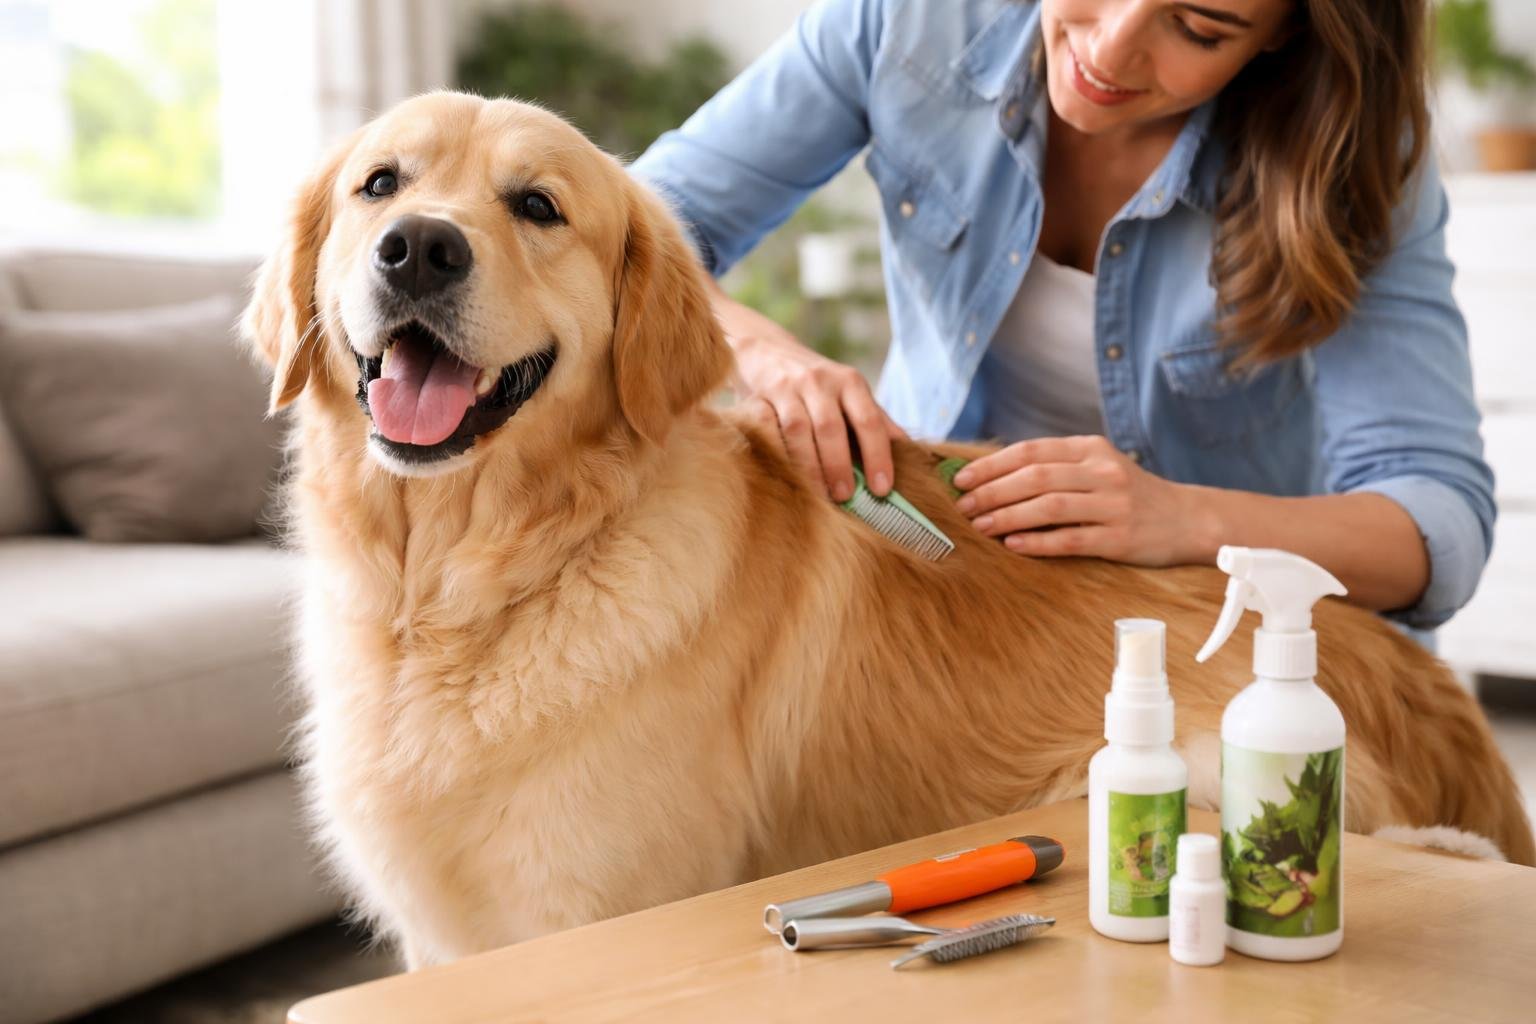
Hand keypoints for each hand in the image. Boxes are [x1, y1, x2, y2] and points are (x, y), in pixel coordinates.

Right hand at [714, 282, 906, 500]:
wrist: (767, 351)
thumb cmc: (818, 385)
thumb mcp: (850, 393)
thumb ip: (876, 420)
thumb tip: (910, 451)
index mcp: (850, 383)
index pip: (869, 420)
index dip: (877, 455)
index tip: (882, 488)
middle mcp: (820, 382)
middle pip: (831, 427)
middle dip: (839, 465)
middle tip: (845, 496)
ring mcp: (787, 388)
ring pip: (797, 429)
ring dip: (808, 465)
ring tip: (818, 494)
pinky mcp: (758, 396)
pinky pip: (765, 425)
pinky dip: (775, 450)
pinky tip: (783, 472)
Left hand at [951, 436, 1207, 565]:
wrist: (1187, 519)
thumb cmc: (1128, 494)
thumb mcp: (1097, 466)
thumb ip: (1055, 467)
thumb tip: (990, 477)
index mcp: (1091, 448)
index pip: (1031, 451)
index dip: (992, 465)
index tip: (961, 479)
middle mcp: (1102, 471)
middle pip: (1036, 477)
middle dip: (993, 492)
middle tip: (963, 507)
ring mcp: (1113, 504)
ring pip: (1049, 507)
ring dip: (1008, 516)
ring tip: (980, 527)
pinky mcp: (1120, 537)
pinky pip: (1070, 539)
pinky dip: (1037, 542)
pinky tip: (1012, 545)